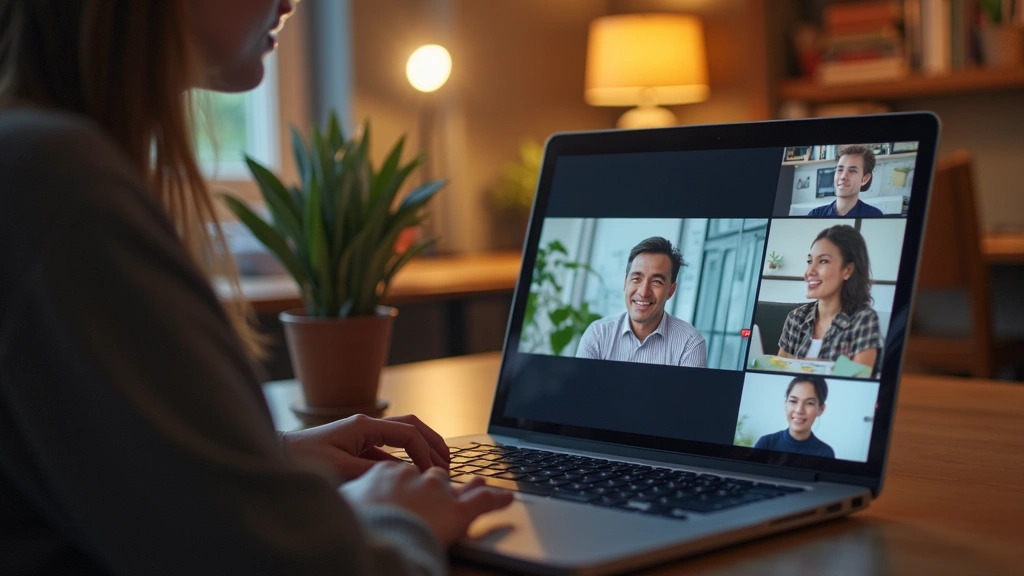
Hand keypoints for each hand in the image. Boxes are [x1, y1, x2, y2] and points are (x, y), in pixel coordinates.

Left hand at [281, 413, 449, 479]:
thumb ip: (371, 471)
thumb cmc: (303, 458)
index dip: (425, 451)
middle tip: (448, 461)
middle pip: (410, 426)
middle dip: (432, 441)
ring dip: (419, 452)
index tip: (433, 471)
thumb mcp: (339, 467)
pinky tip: (409, 476)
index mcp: (364, 425)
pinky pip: (386, 452)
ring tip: (435, 469)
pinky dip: (402, 462)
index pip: (407, 432)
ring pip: (400, 439)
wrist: (277, 455)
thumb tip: (400, 476)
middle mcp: (366, 426)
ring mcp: (361, 436)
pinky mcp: (356, 448)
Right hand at [342, 462, 513, 546]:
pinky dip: (497, 499)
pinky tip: (507, 498)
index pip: (404, 473)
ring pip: (459, 485)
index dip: (411, 482)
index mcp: (385, 473)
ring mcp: (437, 491)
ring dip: (470, 485)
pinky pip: (483, 501)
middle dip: (441, 482)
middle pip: (433, 476)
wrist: (371, 538)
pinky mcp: (458, 510)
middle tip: (446, 487)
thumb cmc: (351, 525)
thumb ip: (349, 500)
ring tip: (481, 481)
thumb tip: (338, 501)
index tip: (412, 490)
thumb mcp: (343, 505)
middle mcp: (414, 476)